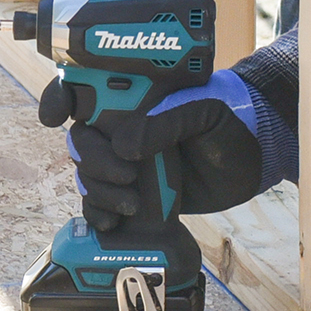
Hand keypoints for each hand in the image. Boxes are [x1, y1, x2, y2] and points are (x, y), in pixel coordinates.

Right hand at [38, 69, 266, 230]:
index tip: (54, 116)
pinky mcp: (135, 191)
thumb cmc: (232, 120)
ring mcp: (126, 160)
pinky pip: (101, 202)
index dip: (59, 98)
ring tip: (131, 202)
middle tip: (125, 173)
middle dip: (92, 159)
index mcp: (132, 94)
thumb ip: (165, 122)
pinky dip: (98, 213)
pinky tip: (112, 221)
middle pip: (79, 138)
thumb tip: (124, 148)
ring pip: (87, 173)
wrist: (256, 161)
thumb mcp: (203, 111)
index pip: (82, 89)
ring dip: (98, 189)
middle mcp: (121, 125)